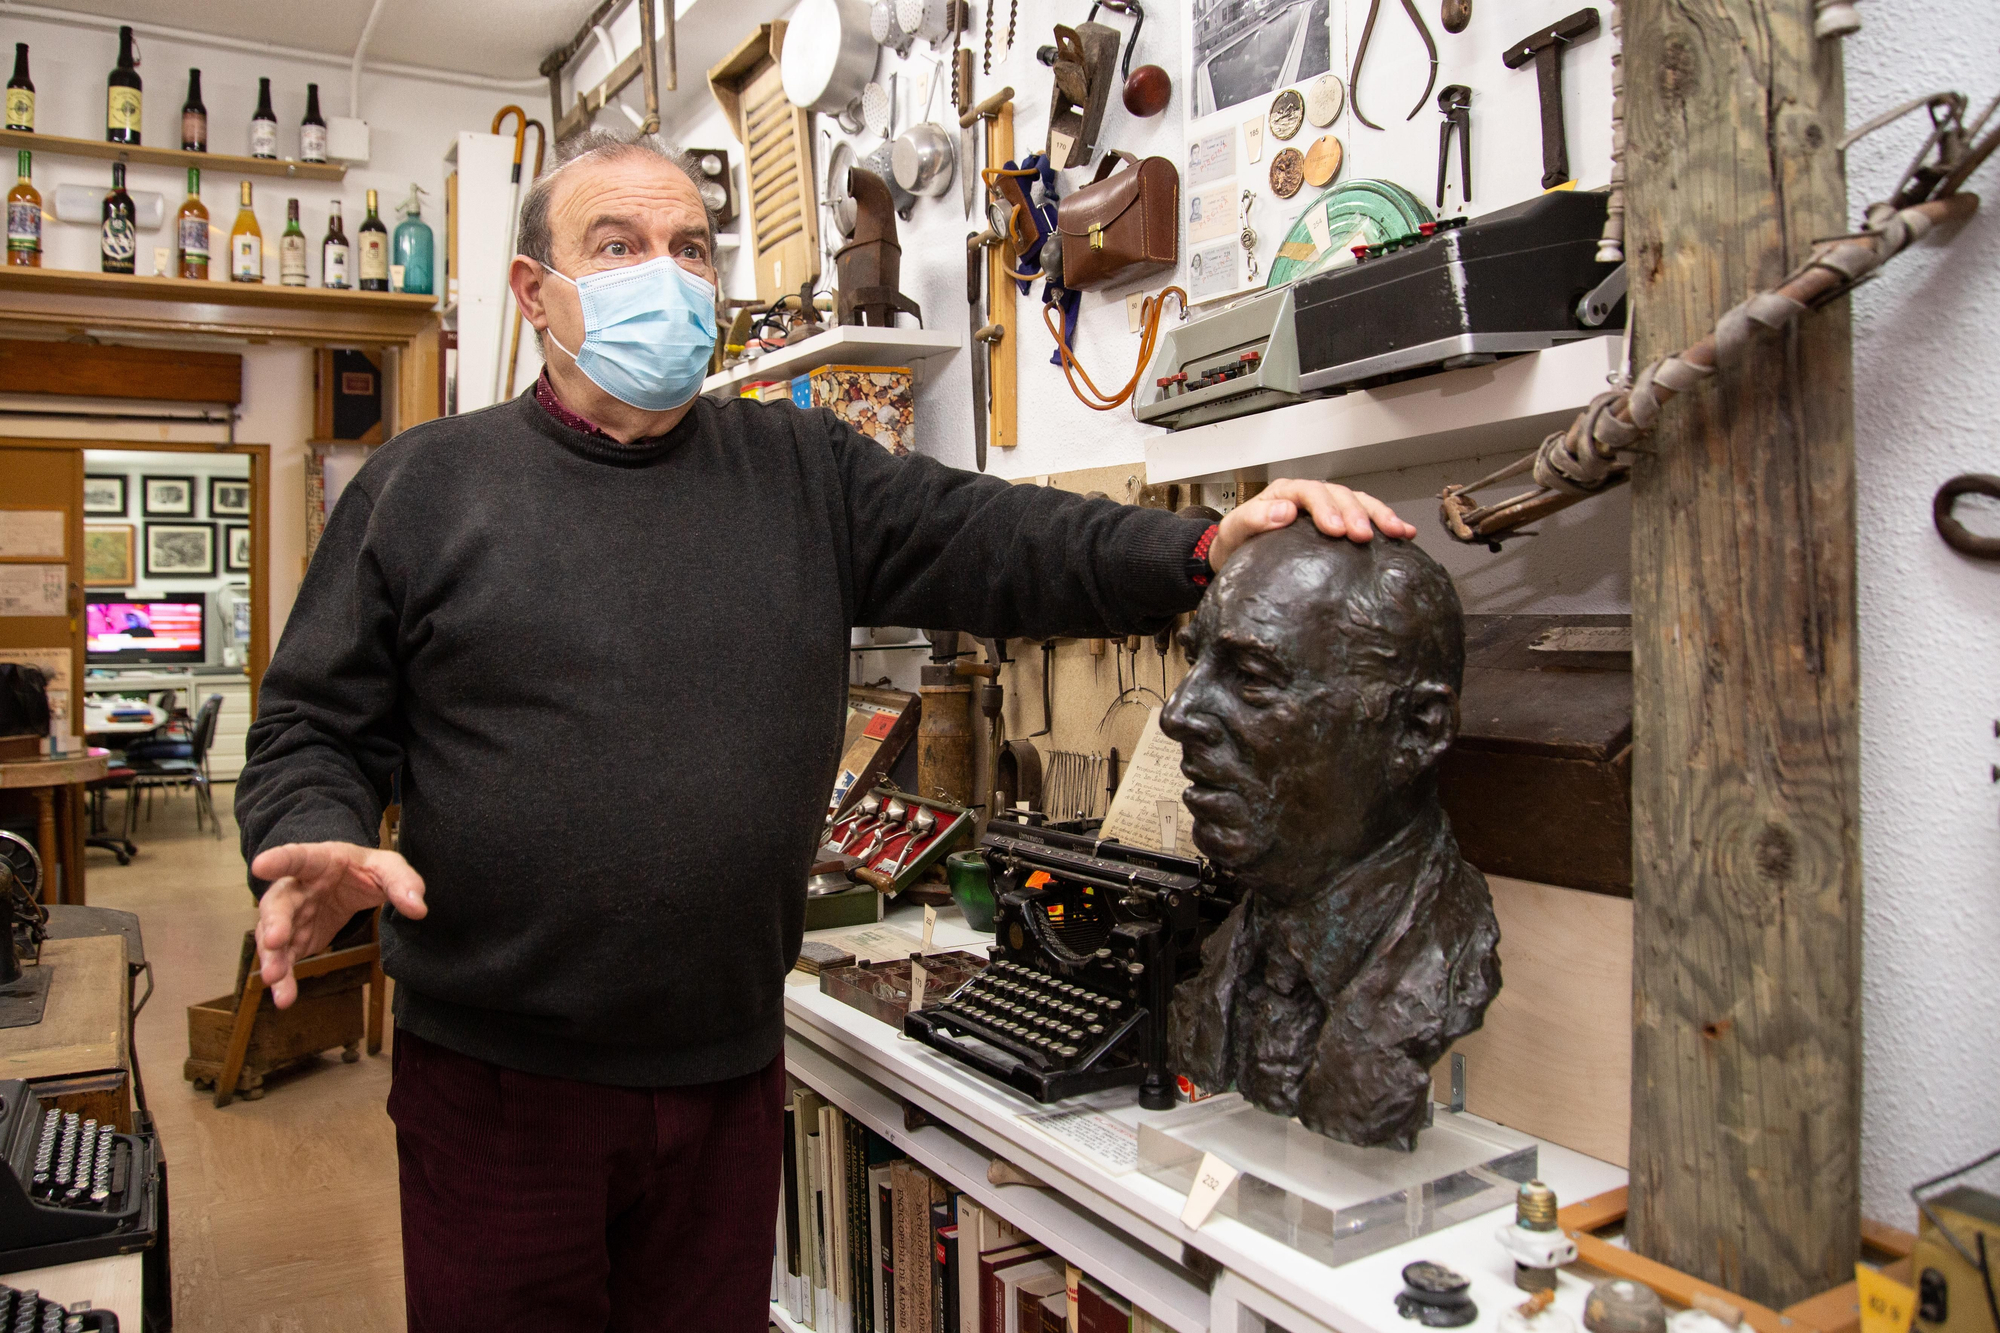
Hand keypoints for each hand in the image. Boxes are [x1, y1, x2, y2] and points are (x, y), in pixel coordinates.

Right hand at [250, 842, 426, 1008]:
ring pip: (273, 936)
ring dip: (272, 958)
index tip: (261, 864)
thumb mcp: (388, 868)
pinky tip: (284, 997)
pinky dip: (283, 979)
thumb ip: (403, 883)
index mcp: (319, 861)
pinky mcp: (294, 940)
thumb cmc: (364, 870)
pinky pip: (284, 959)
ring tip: (274, 980)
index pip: (299, 857)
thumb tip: (419, 909)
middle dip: (274, 922)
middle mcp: (296, 888)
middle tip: (274, 941)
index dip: (280, 859)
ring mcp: (291, 916)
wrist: (349, 883)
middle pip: (279, 903)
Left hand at [1208, 479, 1416, 570]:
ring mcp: (1325, 510)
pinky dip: (1384, 524)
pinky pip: (1364, 518)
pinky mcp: (1338, 526)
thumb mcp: (1235, 530)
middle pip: (1339, 496)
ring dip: (1378, 516)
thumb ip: (1254, 518)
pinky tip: (1403, 534)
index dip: (1325, 508)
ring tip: (1396, 531)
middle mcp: (1309, 498)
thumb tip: (1284, 511)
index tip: (1335, 529)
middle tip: (1364, 536)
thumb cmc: (1235, 543)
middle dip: (1355, 513)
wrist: (1237, 558)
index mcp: (1285, 493)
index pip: (1310, 492)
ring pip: (1358, 503)